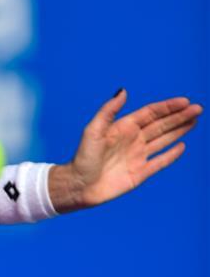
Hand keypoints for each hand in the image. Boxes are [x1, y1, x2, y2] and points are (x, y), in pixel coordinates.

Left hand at [61, 89, 201, 208]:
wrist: (79, 185)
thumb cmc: (83, 157)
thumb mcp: (93, 130)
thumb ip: (108, 111)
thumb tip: (123, 90)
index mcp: (123, 127)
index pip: (150, 113)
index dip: (167, 107)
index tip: (185, 101)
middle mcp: (132, 140)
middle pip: (161, 125)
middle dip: (179, 116)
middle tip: (198, 109)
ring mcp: (137, 156)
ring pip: (163, 140)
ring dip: (179, 130)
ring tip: (195, 120)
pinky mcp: (140, 173)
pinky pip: (159, 162)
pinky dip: (171, 155)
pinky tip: (182, 146)